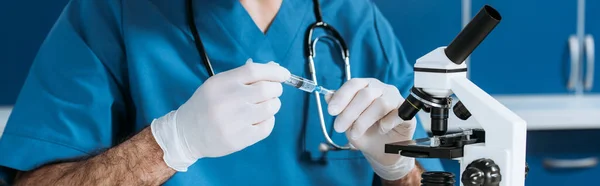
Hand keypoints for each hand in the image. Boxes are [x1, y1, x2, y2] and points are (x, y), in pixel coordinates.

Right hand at [151, 59, 290, 171]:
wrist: (187, 133)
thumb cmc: (206, 104)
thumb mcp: (219, 84)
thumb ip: (244, 76)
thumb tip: (274, 68)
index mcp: (221, 83)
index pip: (254, 71)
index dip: (274, 71)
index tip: (284, 74)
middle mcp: (227, 100)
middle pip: (266, 89)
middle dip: (276, 89)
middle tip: (272, 92)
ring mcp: (234, 122)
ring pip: (270, 108)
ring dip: (273, 104)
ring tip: (264, 106)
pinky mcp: (239, 139)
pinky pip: (267, 127)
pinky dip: (269, 121)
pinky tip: (259, 120)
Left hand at [327, 78, 415, 180]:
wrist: (382, 151)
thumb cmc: (366, 132)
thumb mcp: (348, 121)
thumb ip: (339, 108)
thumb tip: (327, 96)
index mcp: (366, 86)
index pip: (353, 84)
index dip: (341, 96)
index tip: (331, 111)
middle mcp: (381, 89)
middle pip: (365, 94)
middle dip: (349, 112)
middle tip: (339, 128)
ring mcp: (395, 99)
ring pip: (380, 104)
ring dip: (364, 120)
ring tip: (356, 134)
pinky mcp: (406, 113)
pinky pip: (398, 114)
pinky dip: (387, 123)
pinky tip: (381, 130)